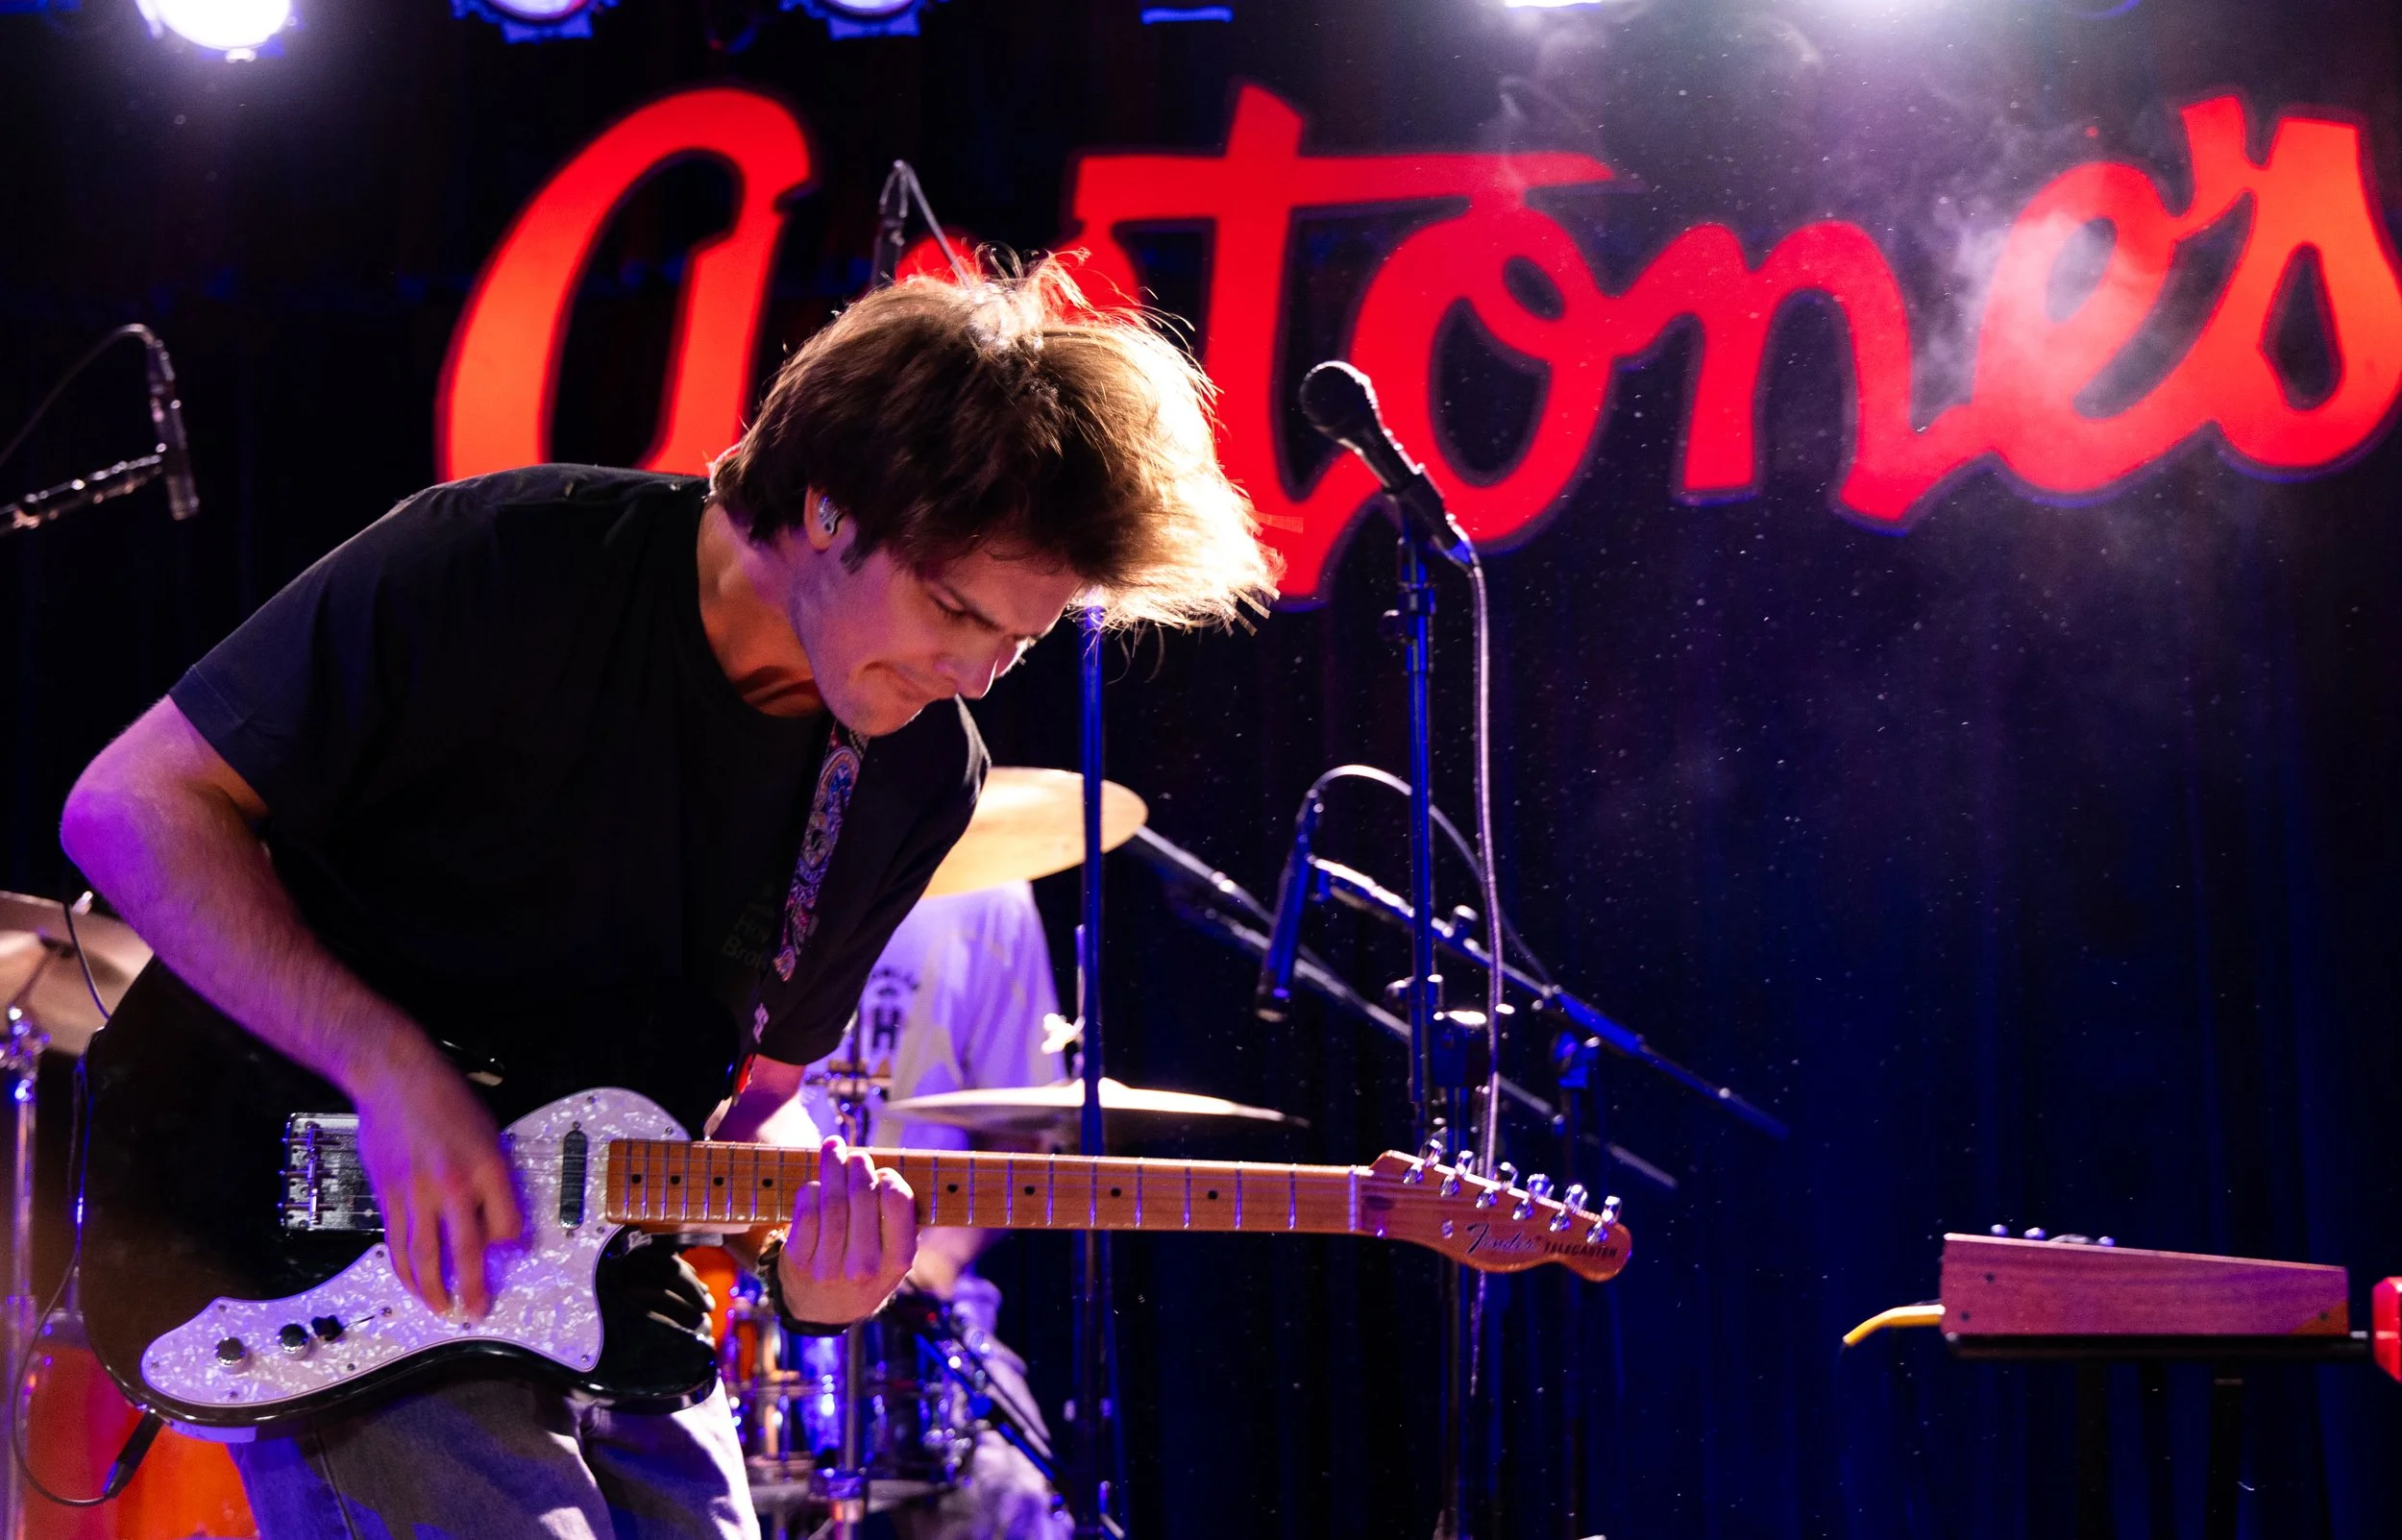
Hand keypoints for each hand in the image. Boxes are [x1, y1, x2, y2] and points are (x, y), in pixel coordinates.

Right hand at [352, 1050, 522, 1319]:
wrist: (394, 1076)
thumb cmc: (445, 1096)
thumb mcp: (488, 1130)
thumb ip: (494, 1175)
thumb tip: (496, 1215)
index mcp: (487, 1166)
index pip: (508, 1224)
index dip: (511, 1243)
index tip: (509, 1252)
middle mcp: (453, 1184)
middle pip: (465, 1250)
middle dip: (473, 1287)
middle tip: (477, 1310)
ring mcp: (416, 1192)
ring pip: (424, 1255)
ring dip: (433, 1289)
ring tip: (442, 1309)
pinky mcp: (387, 1194)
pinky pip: (396, 1242)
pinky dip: (403, 1268)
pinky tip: (411, 1282)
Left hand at [777, 1138, 917, 1324]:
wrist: (824, 1309)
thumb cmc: (866, 1268)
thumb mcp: (894, 1257)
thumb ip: (899, 1221)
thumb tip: (884, 1169)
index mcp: (897, 1262)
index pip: (897, 1204)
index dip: (889, 1179)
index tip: (883, 1171)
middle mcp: (865, 1268)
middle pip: (861, 1197)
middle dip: (858, 1166)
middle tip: (856, 1154)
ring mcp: (829, 1267)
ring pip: (831, 1201)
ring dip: (832, 1167)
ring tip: (833, 1148)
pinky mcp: (800, 1262)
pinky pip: (806, 1213)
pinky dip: (811, 1190)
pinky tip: (816, 1183)